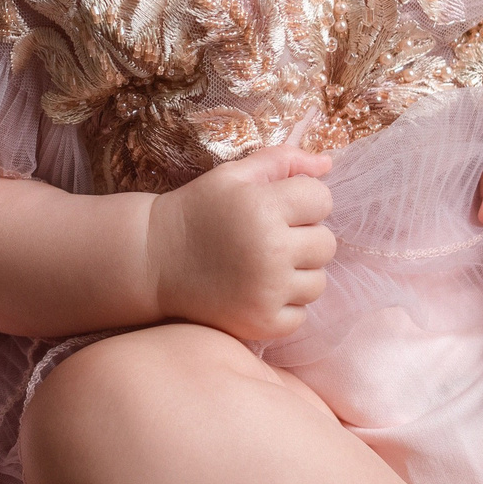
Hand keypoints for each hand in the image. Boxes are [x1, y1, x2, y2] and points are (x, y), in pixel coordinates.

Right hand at [146, 145, 335, 339]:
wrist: (153, 259)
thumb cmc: (197, 210)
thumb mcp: (233, 175)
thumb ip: (282, 160)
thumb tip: (328, 164)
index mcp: (263, 207)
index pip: (323, 200)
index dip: (304, 202)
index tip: (278, 208)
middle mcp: (270, 250)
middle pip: (327, 244)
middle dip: (304, 238)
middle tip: (270, 239)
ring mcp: (267, 291)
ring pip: (318, 282)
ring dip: (298, 274)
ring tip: (264, 266)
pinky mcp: (261, 323)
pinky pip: (301, 316)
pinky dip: (284, 306)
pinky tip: (257, 291)